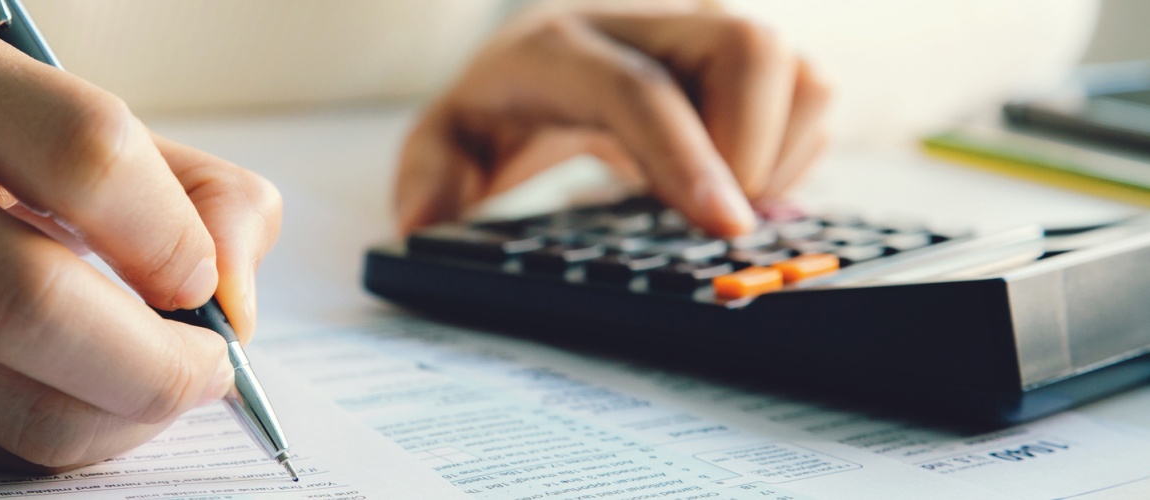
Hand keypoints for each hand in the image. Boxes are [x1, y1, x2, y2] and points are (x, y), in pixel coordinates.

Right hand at [0, 27, 280, 471]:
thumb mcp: (60, 122)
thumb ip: (188, 188)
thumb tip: (237, 300)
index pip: (89, 157)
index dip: (176, 238)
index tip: (205, 281)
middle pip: (36, 305)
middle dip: (158, 365)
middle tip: (206, 369)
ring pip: (16, 406)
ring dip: (124, 419)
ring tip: (155, 388)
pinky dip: (65, 440)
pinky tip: (83, 404)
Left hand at [396, 3, 829, 235]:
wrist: (540, 61)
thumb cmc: (500, 107)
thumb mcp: (445, 143)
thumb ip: (430, 178)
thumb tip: (423, 223)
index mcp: (560, 46)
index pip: (639, 89)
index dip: (686, 157)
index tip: (722, 226)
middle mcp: (645, 21)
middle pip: (747, 46)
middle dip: (754, 145)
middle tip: (720, 220)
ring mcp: (706, 33)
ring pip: (796, 70)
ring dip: (780, 152)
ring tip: (722, 203)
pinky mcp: (749, 58)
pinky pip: (811, 96)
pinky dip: (793, 152)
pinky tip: (738, 184)